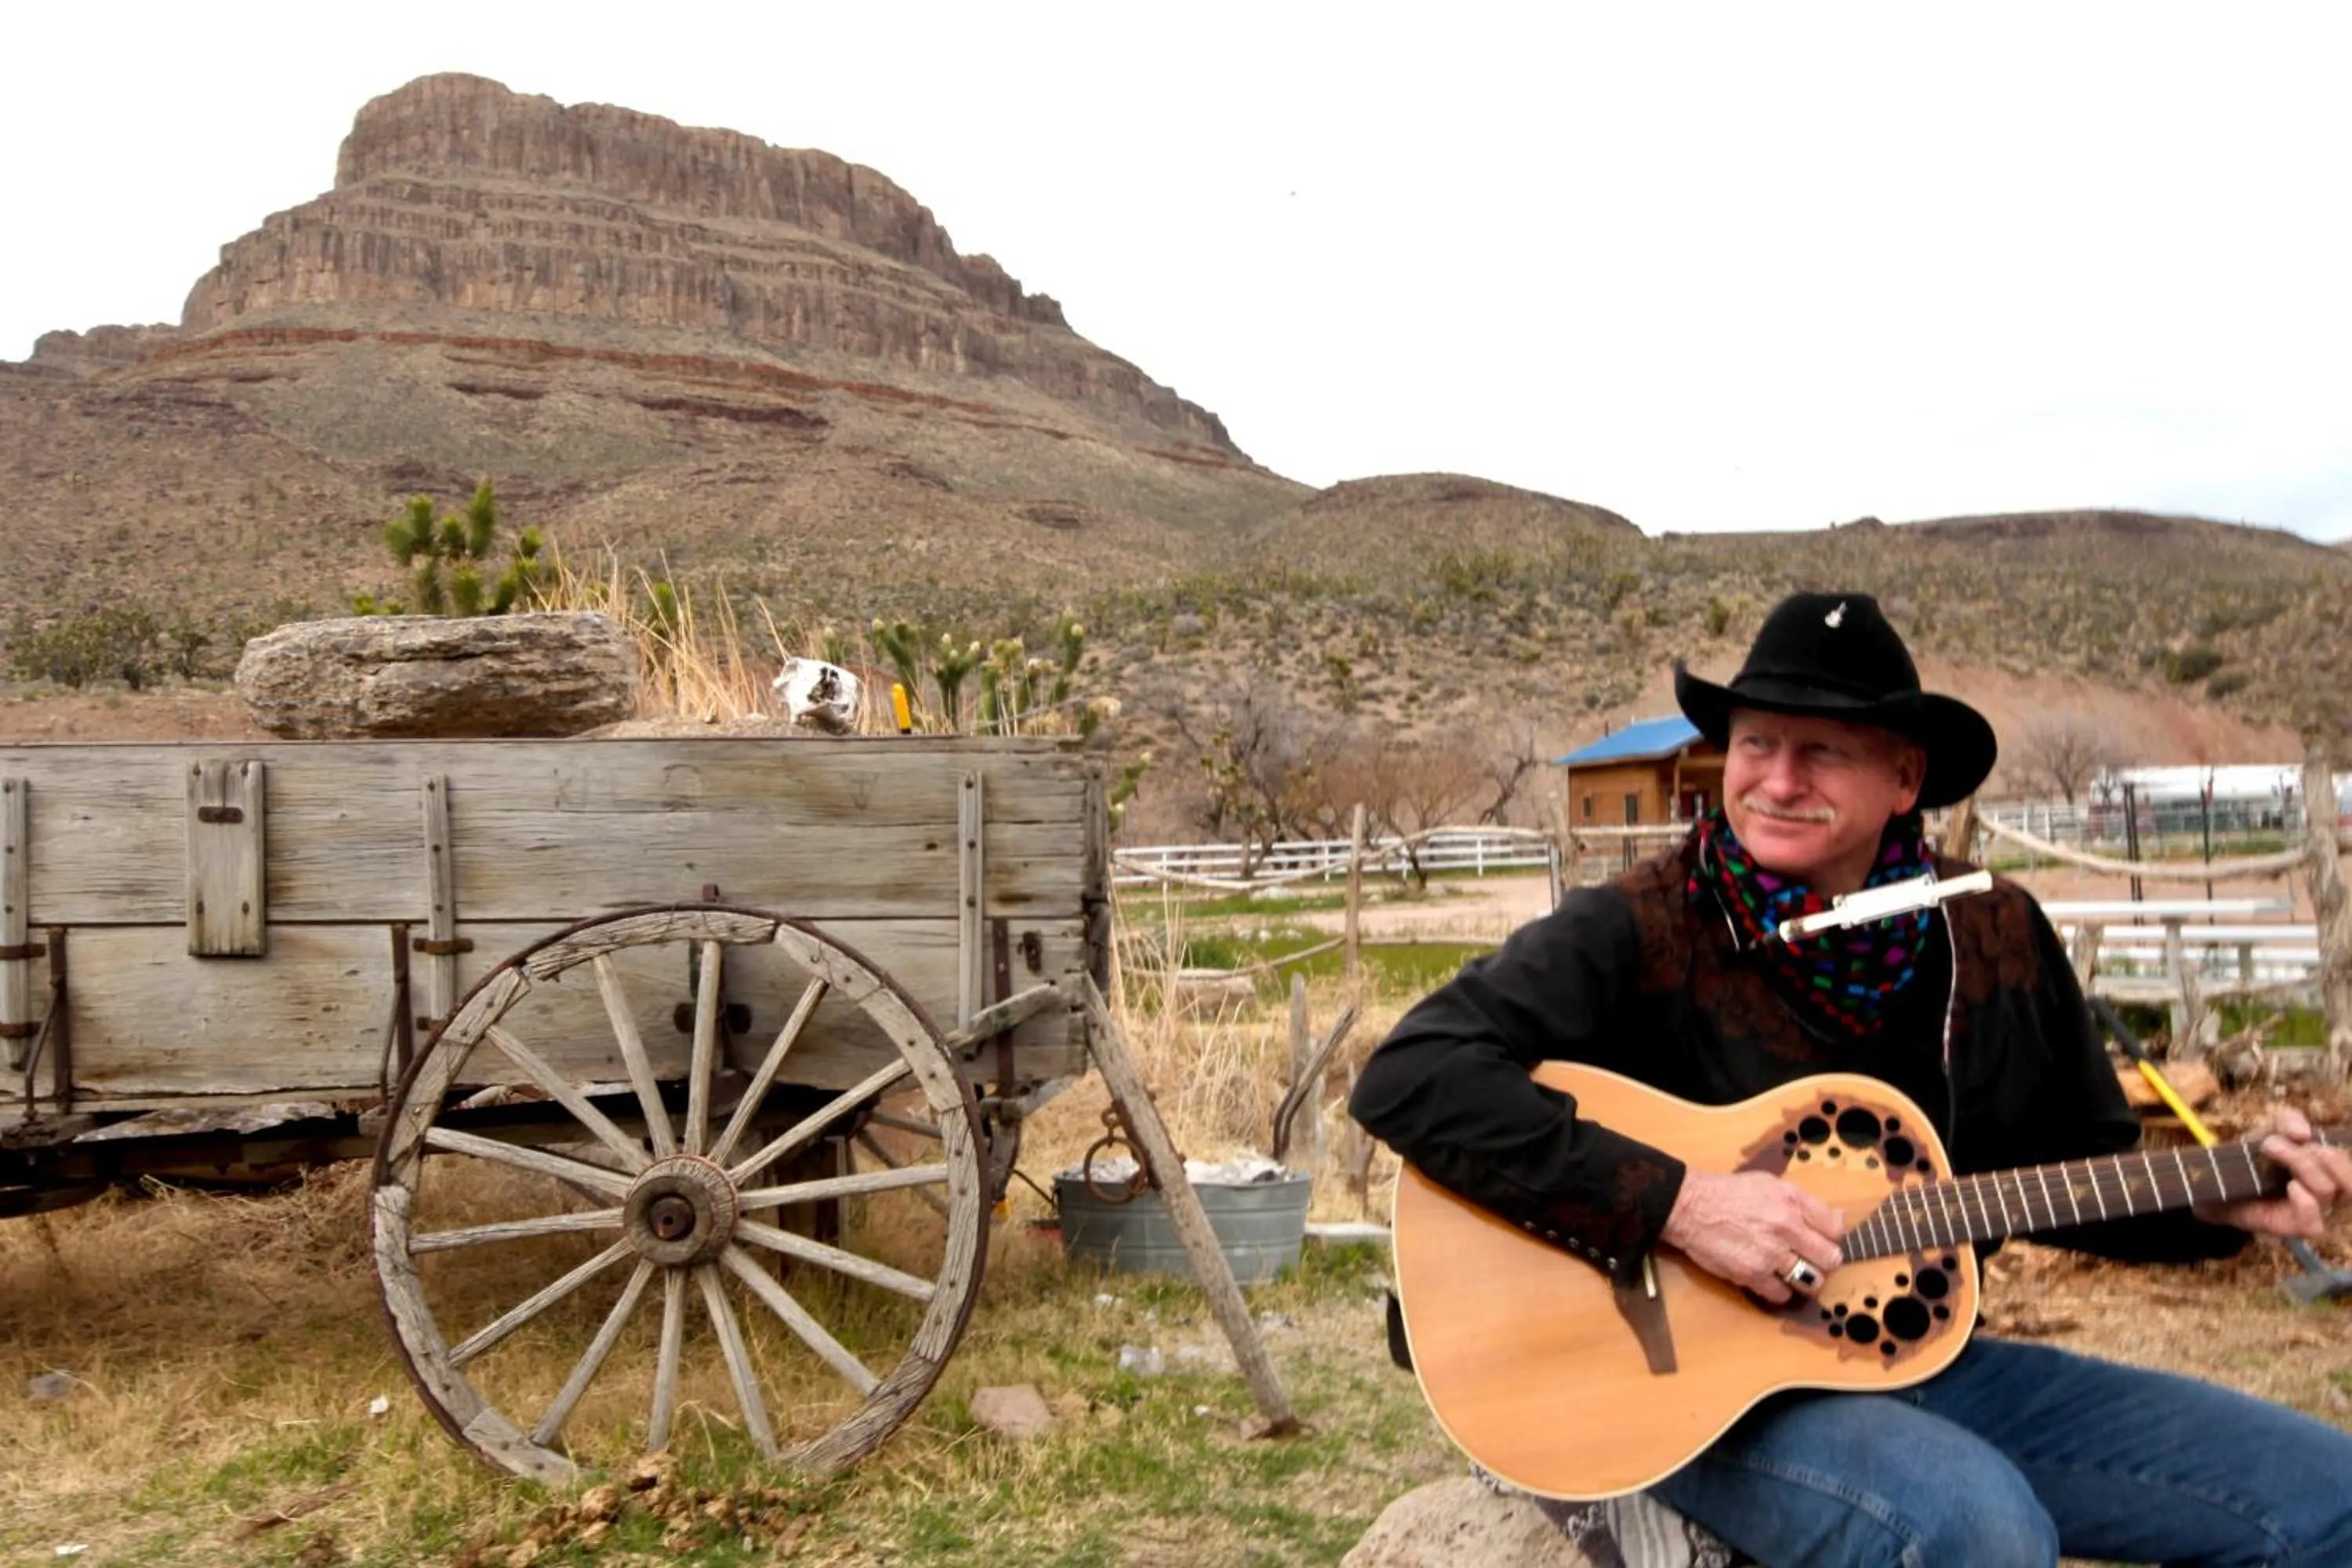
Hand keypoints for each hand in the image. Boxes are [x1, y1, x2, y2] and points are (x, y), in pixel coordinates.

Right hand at [1662, 1168, 1844, 1304]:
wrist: (1690, 1207)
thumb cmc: (1730, 1194)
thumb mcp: (1770, 1185)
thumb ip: (1803, 1203)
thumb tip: (1837, 1220)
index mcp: (1792, 1200)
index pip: (1836, 1229)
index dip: (1830, 1238)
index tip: (1821, 1240)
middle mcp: (1785, 1226)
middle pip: (1830, 1258)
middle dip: (1824, 1262)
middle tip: (1811, 1260)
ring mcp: (1770, 1253)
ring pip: (1811, 1280)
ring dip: (1805, 1279)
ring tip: (1793, 1273)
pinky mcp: (1752, 1274)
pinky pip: (1782, 1294)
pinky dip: (1780, 1291)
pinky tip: (1771, 1279)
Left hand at [2193, 1110, 2349, 1239]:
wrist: (2218, 1179)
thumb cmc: (2252, 1156)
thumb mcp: (2270, 1129)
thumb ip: (2288, 1121)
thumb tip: (2303, 1134)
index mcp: (2328, 1171)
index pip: (2348, 1166)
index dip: (2330, 1151)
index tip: (2295, 1136)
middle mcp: (2326, 1194)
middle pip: (2348, 1180)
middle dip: (2321, 1155)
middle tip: (2289, 1143)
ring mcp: (2311, 1212)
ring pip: (2326, 1190)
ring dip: (2300, 1163)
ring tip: (2270, 1147)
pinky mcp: (2291, 1227)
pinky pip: (2313, 1225)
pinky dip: (2305, 1202)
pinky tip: (2291, 1186)